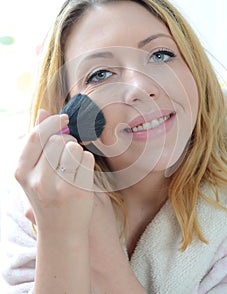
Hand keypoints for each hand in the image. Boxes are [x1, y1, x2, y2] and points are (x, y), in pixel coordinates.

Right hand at [15, 109, 94, 239]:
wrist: (61, 232)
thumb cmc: (48, 197)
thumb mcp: (34, 172)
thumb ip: (38, 142)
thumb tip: (43, 111)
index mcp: (21, 172)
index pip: (37, 136)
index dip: (52, 122)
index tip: (64, 119)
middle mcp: (37, 180)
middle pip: (58, 140)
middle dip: (66, 142)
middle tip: (67, 155)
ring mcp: (58, 187)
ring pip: (73, 147)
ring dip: (76, 151)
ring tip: (73, 166)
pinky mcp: (78, 191)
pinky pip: (86, 159)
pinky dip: (86, 162)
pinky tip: (81, 174)